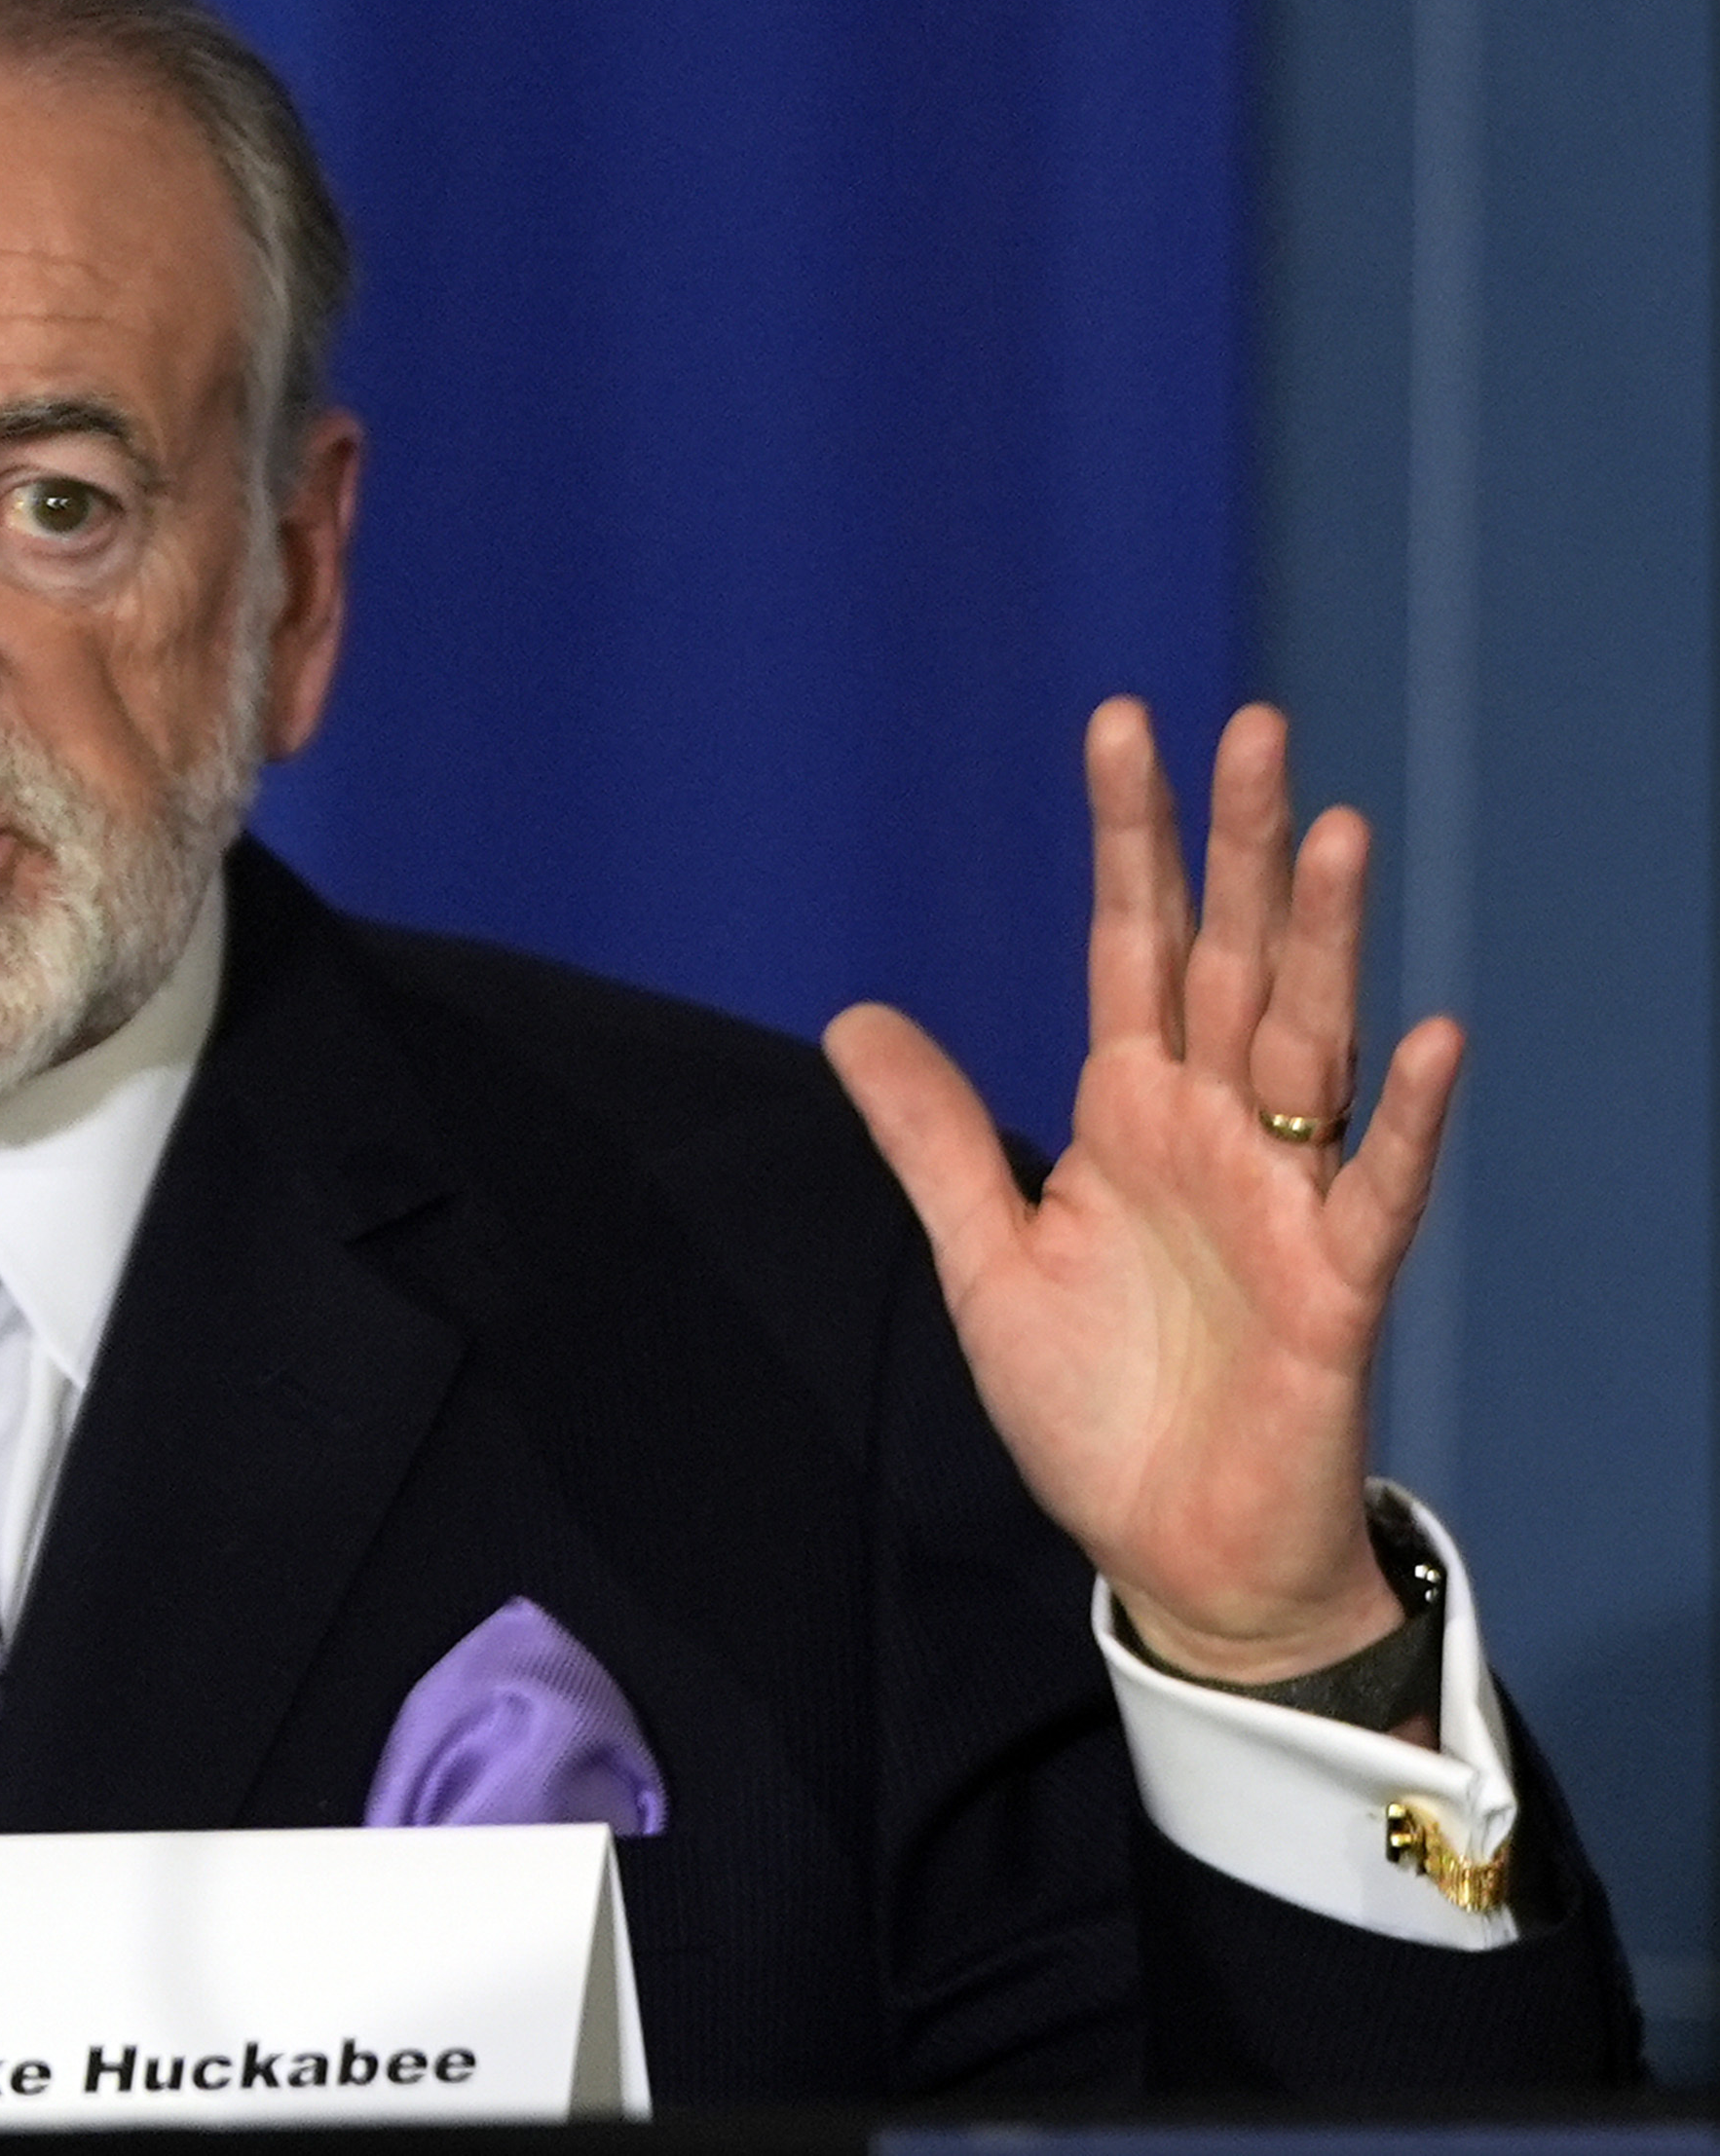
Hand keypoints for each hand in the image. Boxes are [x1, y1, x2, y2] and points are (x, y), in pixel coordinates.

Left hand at [824, 701, 1453, 1702]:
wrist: (1173, 1555)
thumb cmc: (1098, 1407)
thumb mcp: (986, 1258)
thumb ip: (935, 1137)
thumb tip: (852, 1014)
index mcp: (1132, 1115)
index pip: (1133, 947)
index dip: (1129, 842)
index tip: (1124, 724)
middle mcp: (1216, 1133)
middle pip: (1231, 961)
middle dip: (1233, 849)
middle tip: (1247, 723)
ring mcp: (1284, 1202)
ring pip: (1309, 1042)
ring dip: (1323, 940)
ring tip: (1328, 827)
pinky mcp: (1335, 1290)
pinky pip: (1379, 1191)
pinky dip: (1405, 1120)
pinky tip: (1426, 1038)